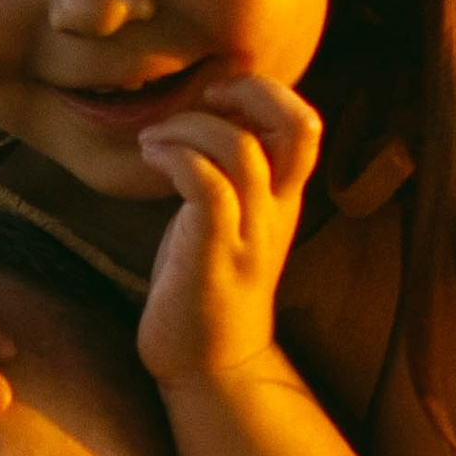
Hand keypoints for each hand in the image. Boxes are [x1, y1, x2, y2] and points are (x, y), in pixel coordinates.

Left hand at [134, 76, 321, 389]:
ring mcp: (249, 233)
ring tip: (153, 140)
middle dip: (250, 92)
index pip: (305, 122)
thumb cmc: (206, 285)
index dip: (264, 91)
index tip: (214, 98)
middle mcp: (276, 209)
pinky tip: (150, 157)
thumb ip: (229, 173)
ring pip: (241, 149)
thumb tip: (202, 119)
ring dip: (189, 127)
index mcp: (282, 197)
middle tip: (201, 99)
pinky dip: (176, 157)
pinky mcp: (214, 254)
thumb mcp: (228, 218)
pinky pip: (207, 185)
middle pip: (300, 125)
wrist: (210, 364)